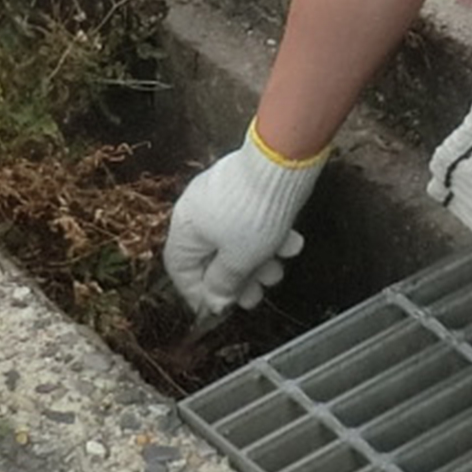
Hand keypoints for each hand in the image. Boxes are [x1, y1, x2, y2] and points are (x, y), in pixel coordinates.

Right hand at [166, 128, 327, 319]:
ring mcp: (223, 199)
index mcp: (185, 229)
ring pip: (237, 242)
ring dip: (260, 261)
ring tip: (279, 268)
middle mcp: (198, 212)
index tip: (220, 308)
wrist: (282, 163)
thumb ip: (224, 284)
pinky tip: (291, 243)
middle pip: (213, 259)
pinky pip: (253, 223)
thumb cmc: (252, 213)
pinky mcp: (248, 190)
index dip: (199, 294)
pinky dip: (271, 237)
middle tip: (258, 293)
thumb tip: (214, 302)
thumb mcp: (239, 260)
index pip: (180, 270)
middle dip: (240, 279)